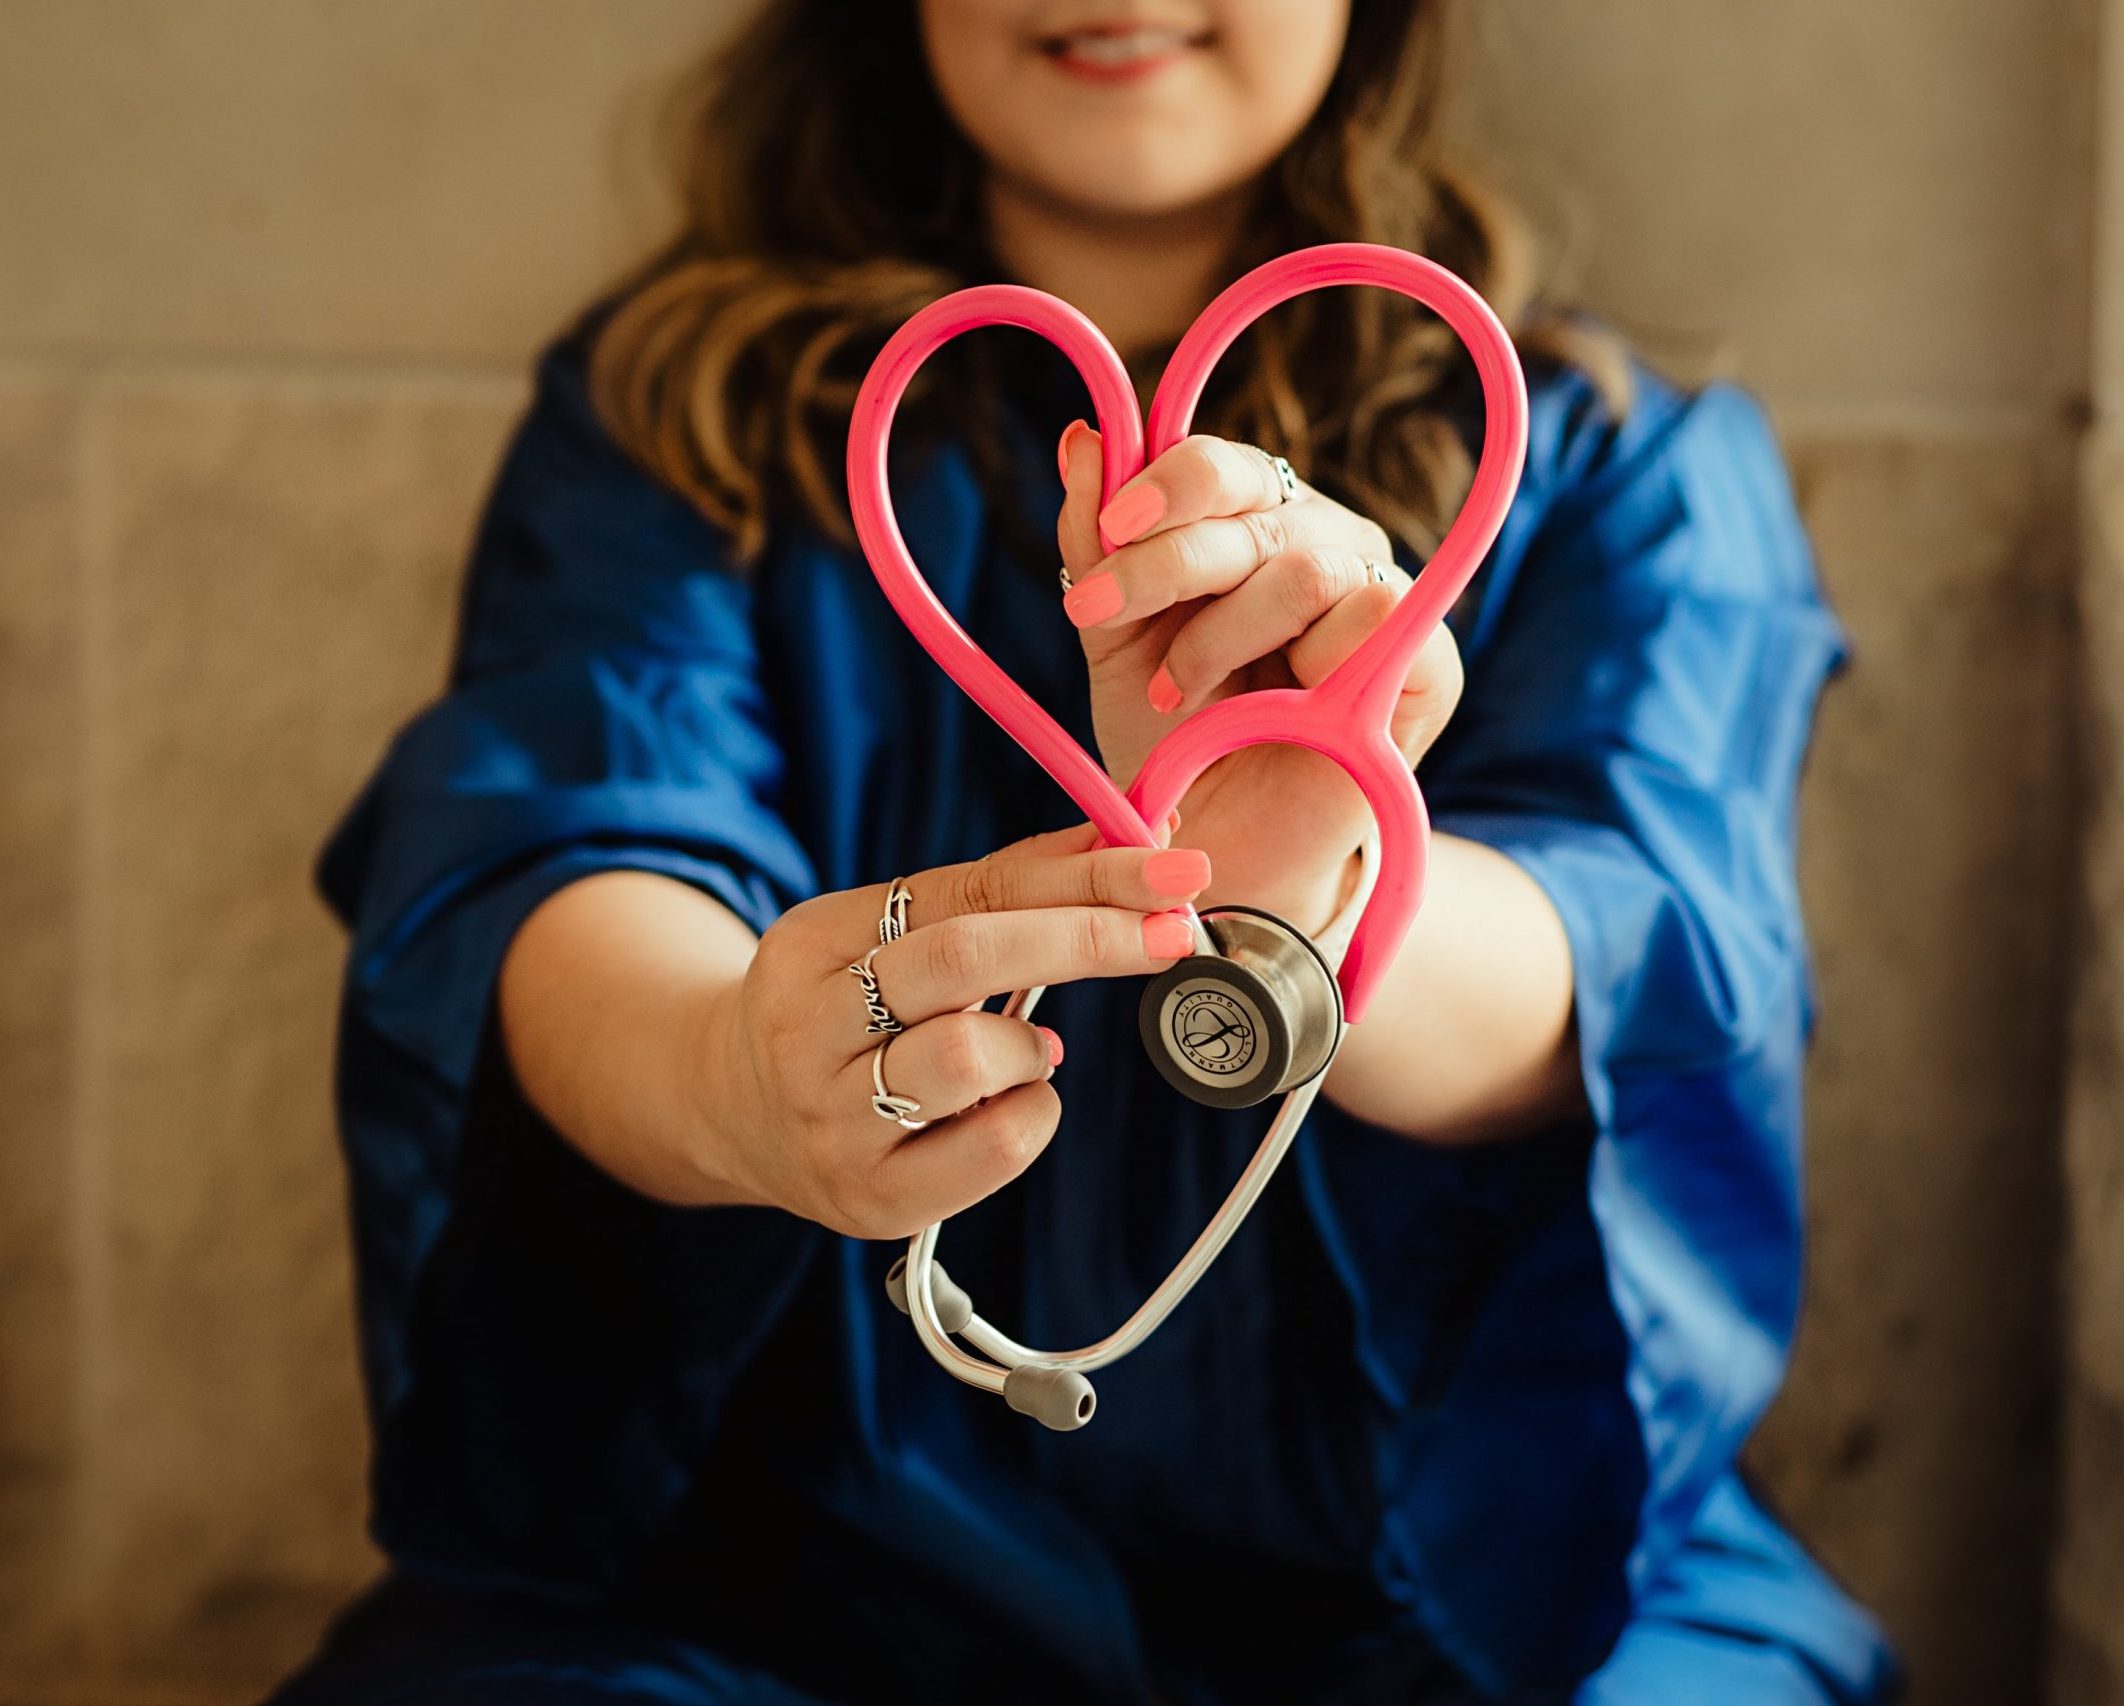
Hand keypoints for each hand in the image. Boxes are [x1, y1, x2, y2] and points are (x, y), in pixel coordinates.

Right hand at [696, 823, 1212, 1238]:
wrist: (733, 1114)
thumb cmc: (848, 1011)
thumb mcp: (890, 935)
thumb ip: (1000, 890)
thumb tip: (1127, 839)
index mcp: (813, 942)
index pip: (964, 891)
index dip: (1079, 876)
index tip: (1171, 867)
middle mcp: (807, 1029)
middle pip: (962, 958)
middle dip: (1086, 937)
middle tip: (1173, 931)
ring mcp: (831, 1121)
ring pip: (968, 1058)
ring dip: (1032, 1046)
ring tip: (1029, 1050)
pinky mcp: (870, 1199)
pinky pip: (990, 1150)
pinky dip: (1032, 1114)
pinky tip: (1014, 1103)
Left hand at [1054, 424, 1462, 933]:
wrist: (1217, 849)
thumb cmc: (1173, 740)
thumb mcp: (1114, 639)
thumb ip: (1096, 543)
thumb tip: (1083, 438)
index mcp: (1253, 521)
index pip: (1221, 465)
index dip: (1165, 484)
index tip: (1107, 532)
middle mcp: (1322, 541)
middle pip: (1255, 507)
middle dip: (1164, 562)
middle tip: (1097, 614)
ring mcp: (1380, 595)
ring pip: (1307, 566)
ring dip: (1222, 634)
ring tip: (1176, 693)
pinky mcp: (1428, 662)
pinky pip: (1377, 616)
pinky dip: (1305, 663)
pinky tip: (1268, 710)